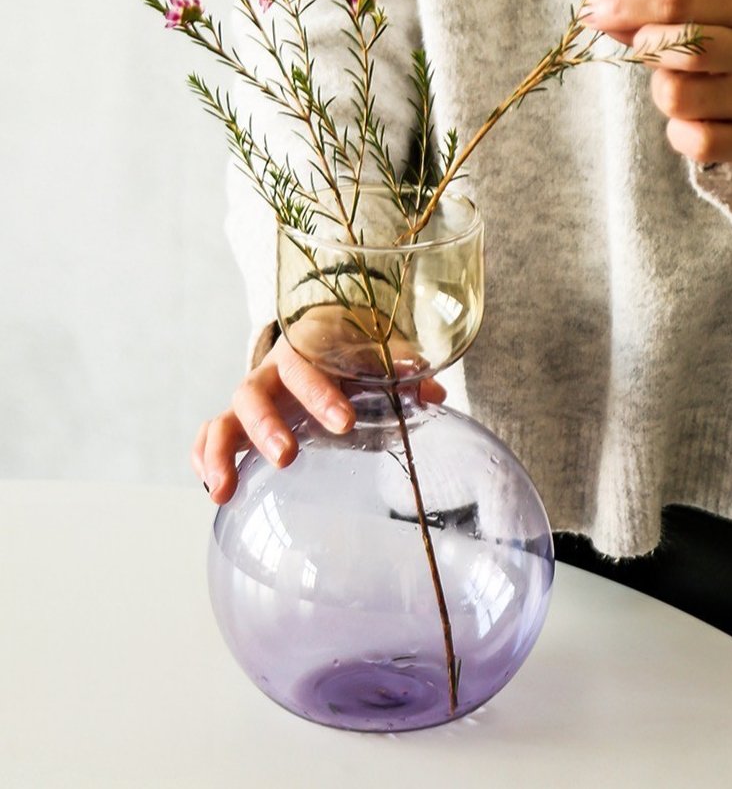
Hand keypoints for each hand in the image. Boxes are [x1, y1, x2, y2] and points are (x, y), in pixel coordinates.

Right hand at [191, 307, 445, 504]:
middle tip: (287, 457)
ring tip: (224, 489)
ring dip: (222, 451)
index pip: (306, 364)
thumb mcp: (375, 352)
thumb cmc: (350, 350)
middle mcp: (271, 372)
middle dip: (267, 425)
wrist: (319, 335)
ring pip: (226, 415)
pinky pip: (210, 433)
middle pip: (256, 391)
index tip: (344, 422)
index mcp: (305, 349)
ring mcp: (251, 396)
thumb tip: (434, 393)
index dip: (320, 392)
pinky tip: (212, 489)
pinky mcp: (237, 418)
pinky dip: (204, 457)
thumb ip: (401, 369)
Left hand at [582, 0, 731, 162]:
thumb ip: (663, 22)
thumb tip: (602, 11)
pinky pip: (697, 141)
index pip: (684, 3)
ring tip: (682, 86)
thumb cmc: (729, 60)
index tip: (595, 10)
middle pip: (689, 47)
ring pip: (678, 96)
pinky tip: (691, 121)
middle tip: (646, 47)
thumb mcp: (710, 27)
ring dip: (664, 93)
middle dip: (652, 48)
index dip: (631, 7)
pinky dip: (681, 133)